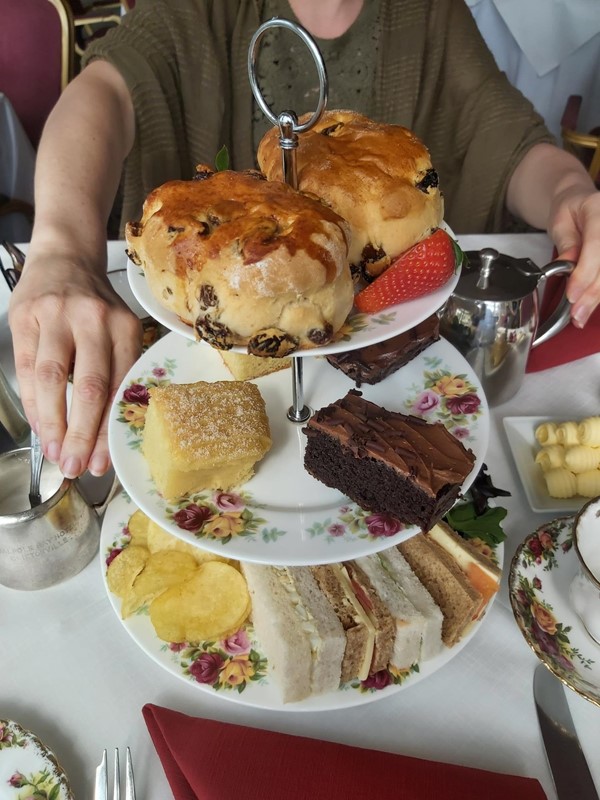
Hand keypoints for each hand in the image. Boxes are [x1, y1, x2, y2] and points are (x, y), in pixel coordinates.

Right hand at [8, 253, 141, 477]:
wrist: (65, 255)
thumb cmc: (94, 304)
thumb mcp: (118, 330)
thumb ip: (115, 370)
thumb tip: (107, 431)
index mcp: (125, 327)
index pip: (120, 387)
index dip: (110, 429)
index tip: (105, 462)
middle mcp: (94, 319)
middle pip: (90, 387)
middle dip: (83, 434)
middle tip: (78, 467)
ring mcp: (57, 316)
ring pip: (53, 380)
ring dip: (53, 423)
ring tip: (55, 453)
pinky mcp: (26, 316)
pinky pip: (27, 368)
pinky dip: (32, 402)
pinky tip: (38, 426)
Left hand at [547, 182, 599, 327]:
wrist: (581, 202)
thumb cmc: (570, 210)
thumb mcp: (560, 222)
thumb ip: (566, 243)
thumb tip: (567, 267)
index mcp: (598, 210)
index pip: (597, 246)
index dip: (585, 273)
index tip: (572, 294)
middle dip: (592, 293)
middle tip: (576, 314)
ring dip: (597, 298)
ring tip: (580, 316)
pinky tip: (589, 306)